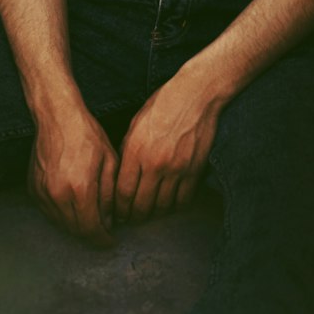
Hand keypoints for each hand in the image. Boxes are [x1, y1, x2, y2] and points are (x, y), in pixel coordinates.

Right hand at [29, 106, 118, 245]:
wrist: (58, 117)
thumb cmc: (86, 135)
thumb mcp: (109, 162)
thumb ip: (109, 194)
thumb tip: (110, 220)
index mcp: (80, 189)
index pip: (91, 229)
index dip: (103, 239)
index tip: (111, 241)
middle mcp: (59, 195)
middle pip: (75, 230)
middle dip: (91, 235)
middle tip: (103, 231)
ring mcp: (43, 193)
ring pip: (60, 224)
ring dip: (76, 227)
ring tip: (90, 219)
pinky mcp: (33, 189)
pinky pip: (48, 213)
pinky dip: (62, 216)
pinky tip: (73, 207)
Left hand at [114, 73, 221, 222]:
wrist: (196, 94)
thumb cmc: (163, 103)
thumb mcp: (136, 123)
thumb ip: (127, 150)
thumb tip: (121, 175)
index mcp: (136, 150)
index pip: (123, 192)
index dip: (118, 209)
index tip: (117, 213)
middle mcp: (155, 163)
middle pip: (141, 206)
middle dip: (133, 217)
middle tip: (131, 219)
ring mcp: (177, 168)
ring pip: (162, 207)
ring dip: (153, 215)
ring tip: (149, 213)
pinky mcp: (195, 170)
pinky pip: (183, 200)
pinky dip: (174, 207)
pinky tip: (169, 204)